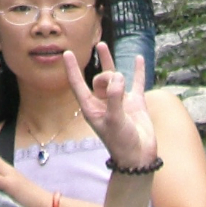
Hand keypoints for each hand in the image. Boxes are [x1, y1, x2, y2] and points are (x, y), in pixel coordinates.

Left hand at [65, 44, 156, 172]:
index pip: (78, 84)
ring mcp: (120, 101)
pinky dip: (137, 70)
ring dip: (110, 64)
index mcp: (92, 108)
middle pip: (100, 79)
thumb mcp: (114, 121)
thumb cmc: (121, 142)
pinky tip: (138, 58)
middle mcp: (104, 102)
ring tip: (103, 50)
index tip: (66, 53)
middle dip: (107, 76)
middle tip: (117, 85)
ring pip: (114, 76)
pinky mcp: (136, 102)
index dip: (72, 69)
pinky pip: (136, 82)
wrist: (139, 156)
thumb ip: (115, 98)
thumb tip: (118, 77)